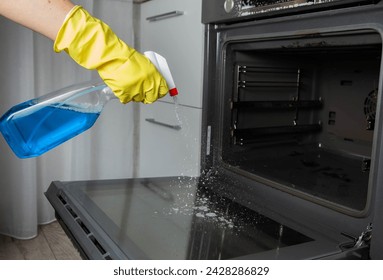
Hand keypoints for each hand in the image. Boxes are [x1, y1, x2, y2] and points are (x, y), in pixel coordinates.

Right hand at [54, 6, 168, 103]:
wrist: (112, 57)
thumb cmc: (126, 57)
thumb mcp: (145, 63)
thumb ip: (152, 75)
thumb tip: (157, 82)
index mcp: (154, 76)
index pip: (163, 90)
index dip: (161, 91)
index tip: (158, 91)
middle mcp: (147, 85)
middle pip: (152, 98)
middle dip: (149, 95)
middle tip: (144, 90)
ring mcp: (136, 91)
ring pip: (139, 99)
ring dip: (136, 94)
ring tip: (130, 84)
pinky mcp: (125, 95)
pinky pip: (127, 99)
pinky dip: (124, 94)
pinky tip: (123, 86)